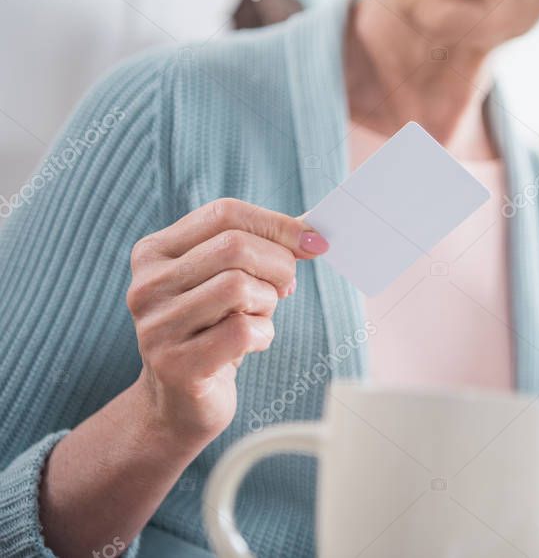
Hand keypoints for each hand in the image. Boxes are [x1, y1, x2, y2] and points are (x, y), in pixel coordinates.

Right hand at [125, 198, 328, 448]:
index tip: (314, 242)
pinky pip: (242, 330)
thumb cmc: (214, 329)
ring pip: (239, 286)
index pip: (224, 213)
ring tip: (258, 317)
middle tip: (285, 288)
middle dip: (279, 266)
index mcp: (155, 251)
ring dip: (267, 303)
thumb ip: (262, 249)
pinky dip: (263, 334)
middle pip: (235, 247)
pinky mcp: (174, 365)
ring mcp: (156, 326)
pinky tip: (252, 343)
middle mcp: (146, 284)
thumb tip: (313, 233)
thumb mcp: (231, 279)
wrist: (180, 402)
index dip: (277, 224)